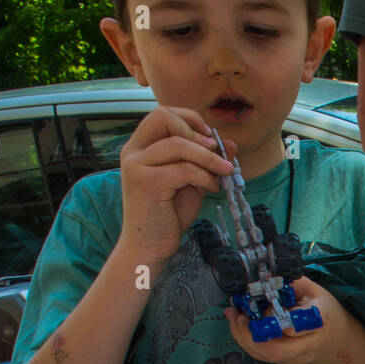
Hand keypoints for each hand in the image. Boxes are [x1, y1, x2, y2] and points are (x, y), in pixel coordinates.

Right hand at [118, 106, 233, 267]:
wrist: (149, 248)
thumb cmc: (168, 217)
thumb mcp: (192, 182)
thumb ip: (205, 162)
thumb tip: (231, 145)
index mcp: (140, 146)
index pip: (162, 114)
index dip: (190, 119)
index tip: (211, 139)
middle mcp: (133, 151)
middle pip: (163, 116)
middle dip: (196, 130)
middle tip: (217, 151)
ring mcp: (136, 165)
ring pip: (179, 144)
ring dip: (209, 158)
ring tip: (224, 173)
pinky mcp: (145, 182)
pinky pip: (184, 169)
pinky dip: (205, 177)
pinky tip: (212, 188)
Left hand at [225, 277, 346, 363]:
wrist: (341, 346)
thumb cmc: (328, 315)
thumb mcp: (316, 292)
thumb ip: (292, 283)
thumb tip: (266, 275)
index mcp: (319, 322)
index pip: (293, 326)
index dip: (272, 319)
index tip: (260, 308)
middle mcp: (308, 346)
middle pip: (274, 349)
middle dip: (249, 333)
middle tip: (237, 315)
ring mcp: (298, 360)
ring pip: (265, 355)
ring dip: (244, 338)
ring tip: (234, 318)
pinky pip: (264, 357)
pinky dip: (249, 342)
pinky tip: (241, 328)